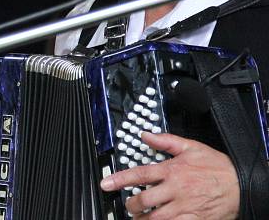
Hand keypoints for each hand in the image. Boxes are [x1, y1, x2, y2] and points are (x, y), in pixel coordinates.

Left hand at [100, 132, 238, 219]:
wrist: (241, 184)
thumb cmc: (218, 167)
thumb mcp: (192, 147)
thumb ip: (166, 141)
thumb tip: (146, 135)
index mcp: (172, 170)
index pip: (139, 174)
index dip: (119, 179)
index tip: (106, 184)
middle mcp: (175, 190)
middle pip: (143, 200)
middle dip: (131, 204)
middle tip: (128, 205)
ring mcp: (184, 207)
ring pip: (155, 218)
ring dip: (142, 219)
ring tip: (138, 218)